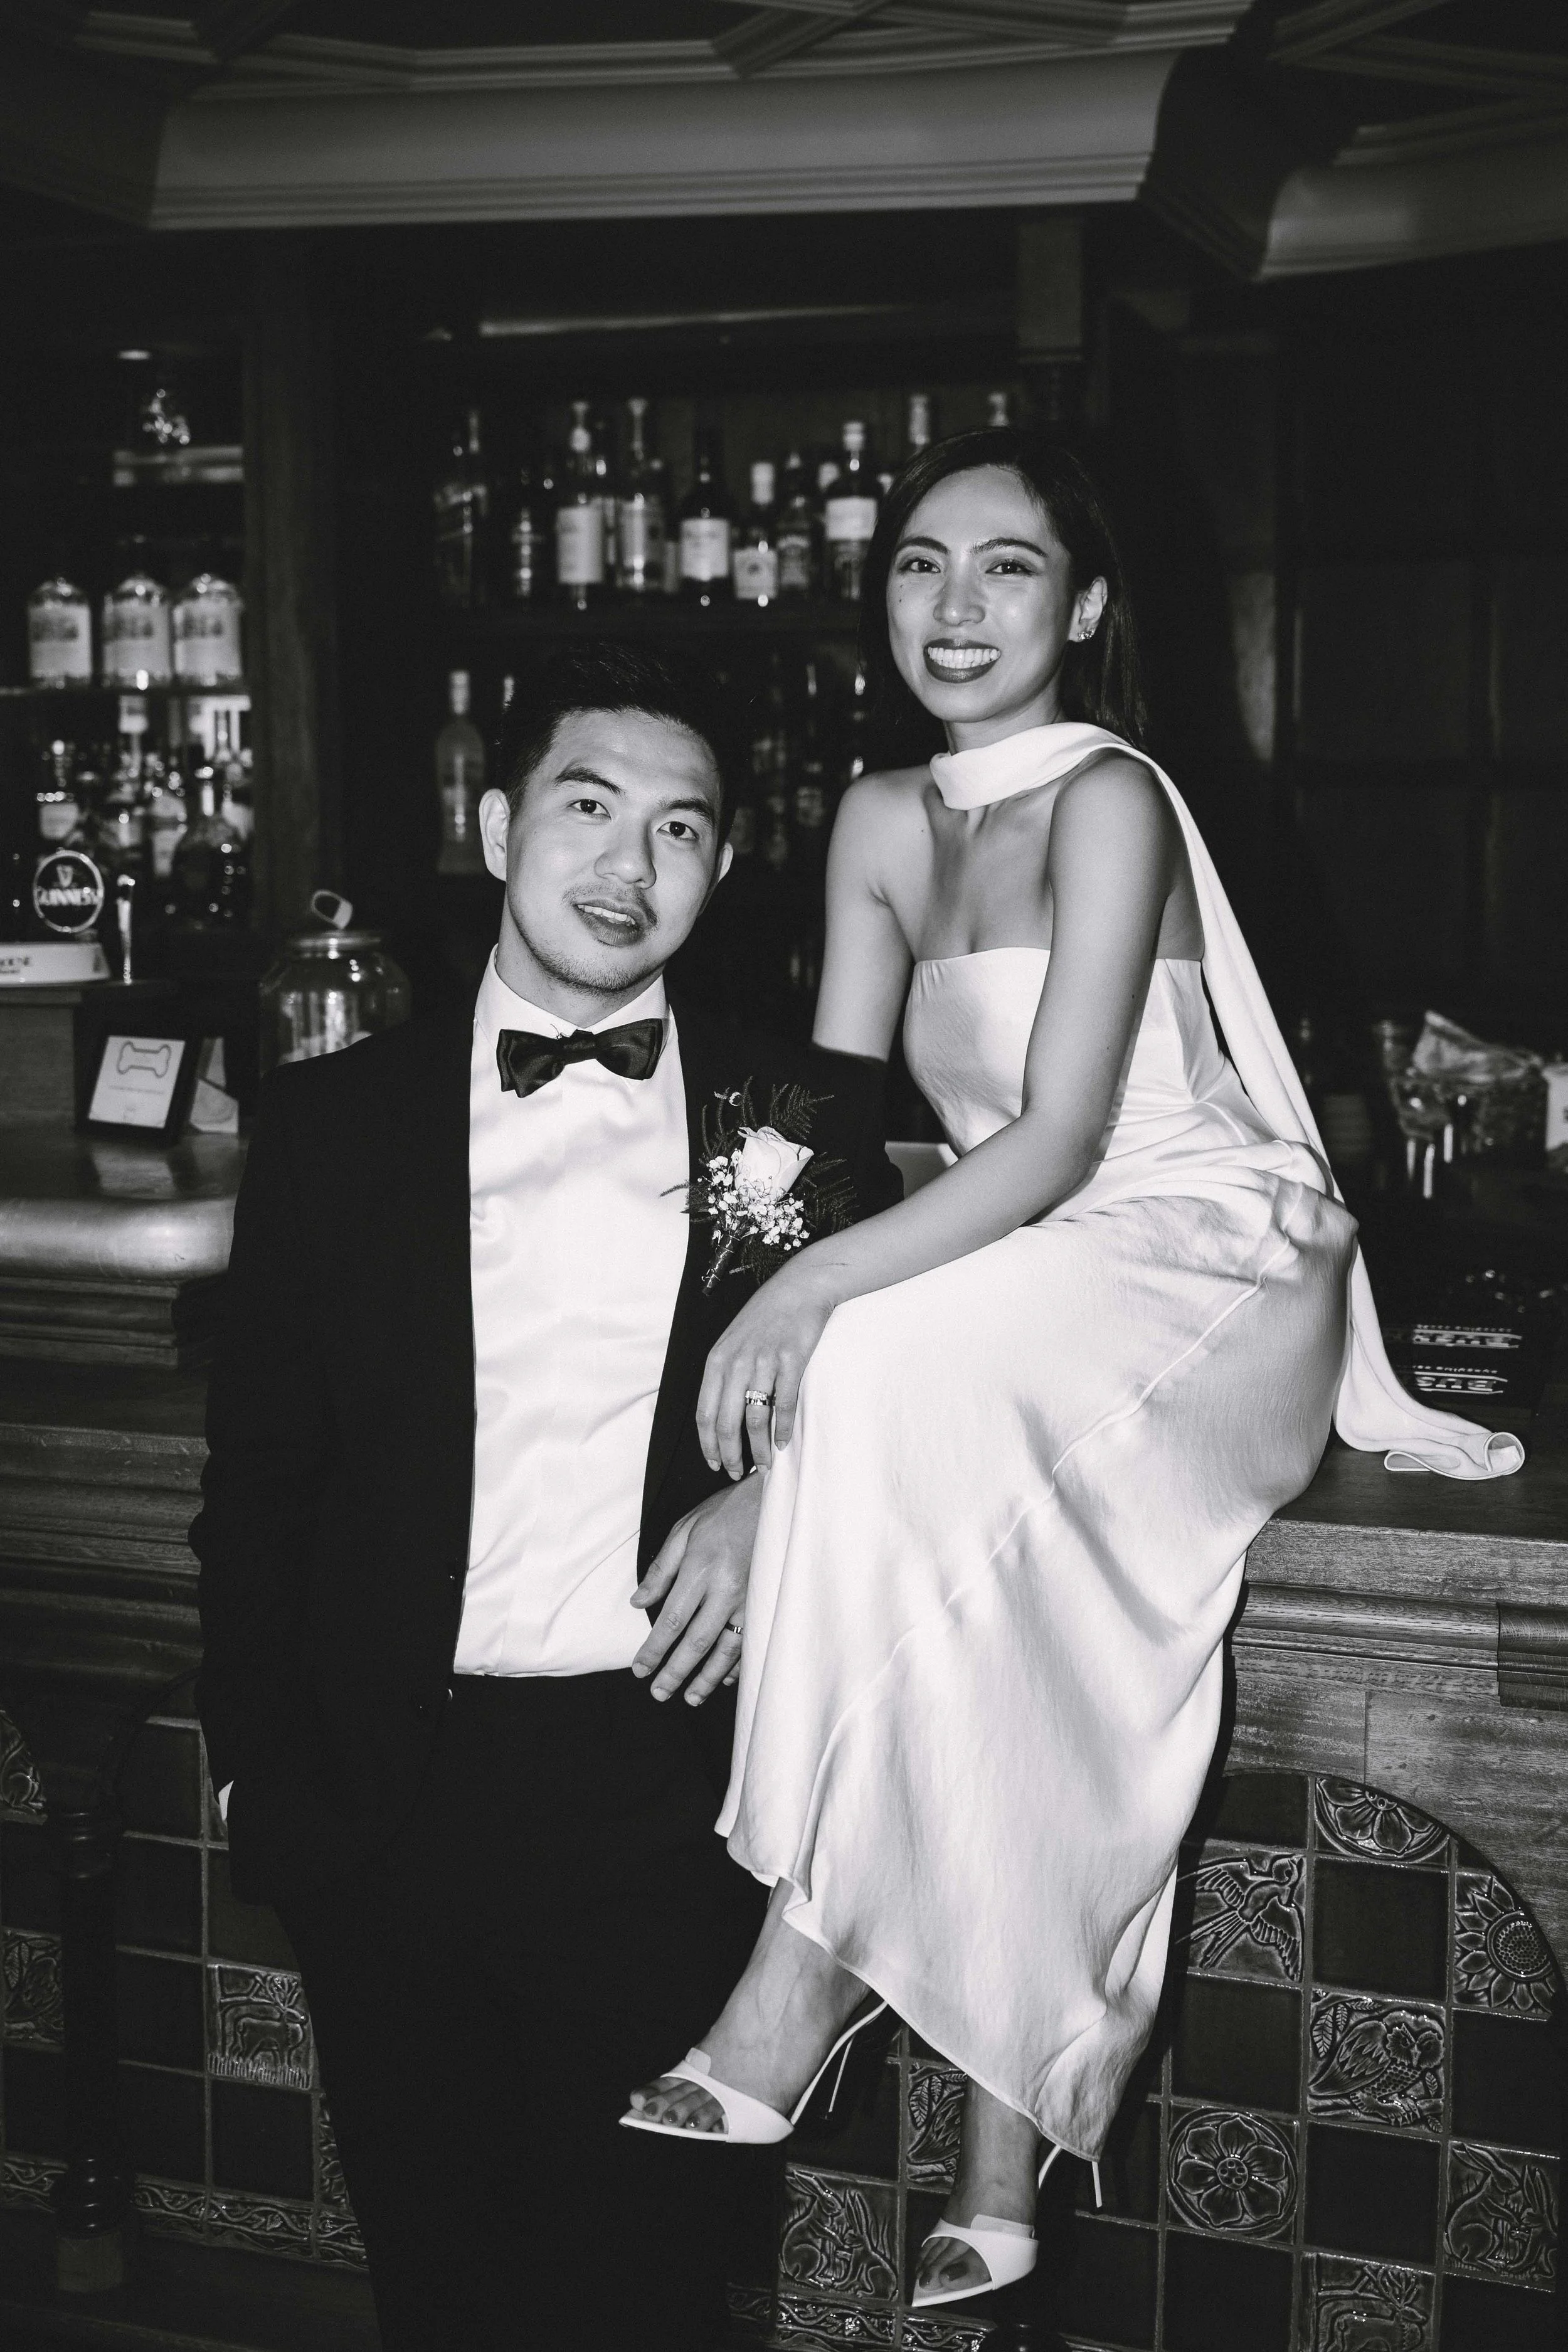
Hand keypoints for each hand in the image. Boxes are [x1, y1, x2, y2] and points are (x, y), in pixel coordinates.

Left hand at [630, 1474, 764, 1704]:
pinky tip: (725, 1678)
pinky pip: (750, 1641)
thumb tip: (637, 1601)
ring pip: (726, 1648)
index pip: (672, 1620)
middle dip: (676, 1672)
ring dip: (707, 1677)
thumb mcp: (685, 1530)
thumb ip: (661, 1569)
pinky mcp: (766, 1602)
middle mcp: (726, 1589)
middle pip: (697, 1642)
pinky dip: (737, 1663)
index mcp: (700, 1569)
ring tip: (690, 1697)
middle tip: (659, 1694)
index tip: (640, 1670)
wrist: (774, 1500)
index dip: (654, 1649)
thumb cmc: (725, 1512)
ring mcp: (750, 1599)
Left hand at [698, 1258, 835, 1480]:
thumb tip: (722, 1415)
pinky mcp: (791, 1360)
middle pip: (727, 1422)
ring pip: (755, 1418)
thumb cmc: (765, 1317)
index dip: (707, 1444)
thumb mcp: (733, 1341)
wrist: (799, 1288)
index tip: (714, 1463)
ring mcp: (763, 1361)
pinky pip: (784, 1404)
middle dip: (731, 1454)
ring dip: (759, 1448)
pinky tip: (783, 1442)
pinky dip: (783, 1428)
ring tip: (765, 1464)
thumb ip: (725, 1374)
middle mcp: (736, 1362)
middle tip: (738, 1472)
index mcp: (717, 1360)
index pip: (704, 1413)